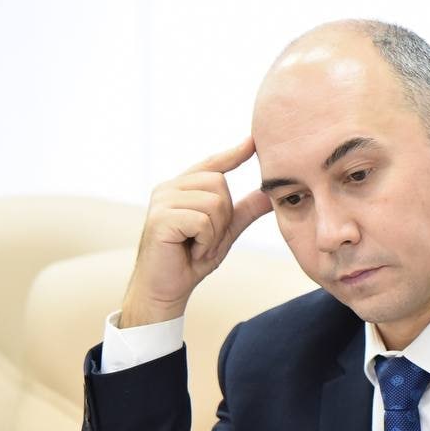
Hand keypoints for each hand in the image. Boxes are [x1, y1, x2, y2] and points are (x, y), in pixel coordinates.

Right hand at [120, 137, 272, 327]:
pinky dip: (206, 242)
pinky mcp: (161, 218)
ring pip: (214, 203)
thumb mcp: (223, 232)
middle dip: (224, 218)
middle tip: (208, 241)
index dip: (233, 154)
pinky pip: (203, 221)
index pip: (211, 164)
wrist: (165, 289)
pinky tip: (192, 251)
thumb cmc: (190, 259)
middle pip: (220, 185)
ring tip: (199, 247)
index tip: (253, 141)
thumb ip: (243, 212)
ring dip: (215, 233)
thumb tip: (268, 194)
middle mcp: (169, 188)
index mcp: (182, 187)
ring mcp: (162, 201)